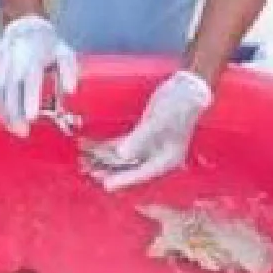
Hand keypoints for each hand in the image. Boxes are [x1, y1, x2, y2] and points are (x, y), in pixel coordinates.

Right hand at [0, 14, 79, 137]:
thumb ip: (69, 71)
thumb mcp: (65, 53)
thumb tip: (70, 91)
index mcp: (34, 55)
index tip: (31, 118)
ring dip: (3, 111)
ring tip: (13, 129)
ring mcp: (1, 61)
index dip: (29, 97)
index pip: (30, 77)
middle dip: (13, 111)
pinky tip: (4, 118)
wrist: (26, 26)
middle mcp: (14, 58)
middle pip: (9, 87)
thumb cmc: (50, 46)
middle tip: (22, 132)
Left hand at [79, 71, 212, 191]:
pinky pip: (121, 144)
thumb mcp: (158, 124)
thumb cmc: (179, 107)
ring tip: (84, 159)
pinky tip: (92, 145)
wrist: (188, 87)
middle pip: (128, 169)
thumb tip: (122, 155)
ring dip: (103, 158)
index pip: (141, 174)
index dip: (123, 180)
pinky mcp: (141, 134)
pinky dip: (107, 145)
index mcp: (166, 160)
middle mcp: (156, 156)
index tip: (105, 185)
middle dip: (107, 169)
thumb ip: (139, 140)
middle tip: (87, 170)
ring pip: (121, 158)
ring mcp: (149, 146)